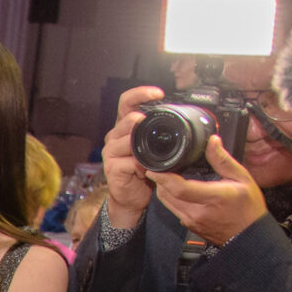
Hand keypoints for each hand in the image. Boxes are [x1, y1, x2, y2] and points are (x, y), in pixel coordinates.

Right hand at [100, 85, 165, 228]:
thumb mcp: (153, 149)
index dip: (141, 94)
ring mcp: (111, 152)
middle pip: (128, 119)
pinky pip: (130, 161)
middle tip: (157, 133)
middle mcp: (114, 136)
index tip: (159, 94)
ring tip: (152, 158)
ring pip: (129, 139)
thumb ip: (158, 135)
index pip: (127, 102)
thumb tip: (180, 120)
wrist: (131, 198)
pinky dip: (142, 166)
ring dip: (145, 148)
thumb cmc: (143, 171)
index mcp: (124, 127)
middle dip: (144, 124)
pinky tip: (146, 171)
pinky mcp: (112, 167)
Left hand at [149, 134, 268, 246]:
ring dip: (162, 189)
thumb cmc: (248, 207)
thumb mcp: (242, 178)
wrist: (248, 235)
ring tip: (164, 175)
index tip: (154, 168)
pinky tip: (174, 188)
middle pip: (167, 195)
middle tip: (158, 166)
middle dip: (159, 180)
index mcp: (212, 198)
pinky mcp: (189, 226)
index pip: (179, 189)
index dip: (163, 178)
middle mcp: (197, 212)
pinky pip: (173, 209)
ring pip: (167, 203)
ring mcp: (191, 221)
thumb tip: (212, 141)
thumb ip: (223, 160)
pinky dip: (170, 197)